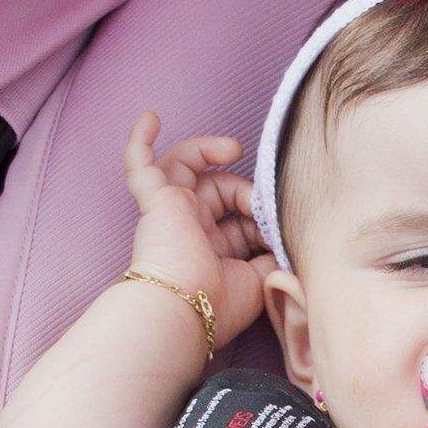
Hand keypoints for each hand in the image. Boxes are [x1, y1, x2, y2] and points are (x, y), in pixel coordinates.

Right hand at [122, 111, 274, 346]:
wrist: (187, 309)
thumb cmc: (221, 304)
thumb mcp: (261, 276)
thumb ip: (274, 252)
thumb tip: (288, 235)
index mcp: (215, 249)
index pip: (240, 216)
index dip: (262, 214)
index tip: (280, 227)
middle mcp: (191, 228)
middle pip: (219, 189)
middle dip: (246, 191)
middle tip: (263, 204)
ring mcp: (171, 212)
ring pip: (185, 168)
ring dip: (207, 152)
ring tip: (231, 147)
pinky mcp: (154, 201)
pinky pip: (138, 164)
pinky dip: (140, 140)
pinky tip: (150, 118)